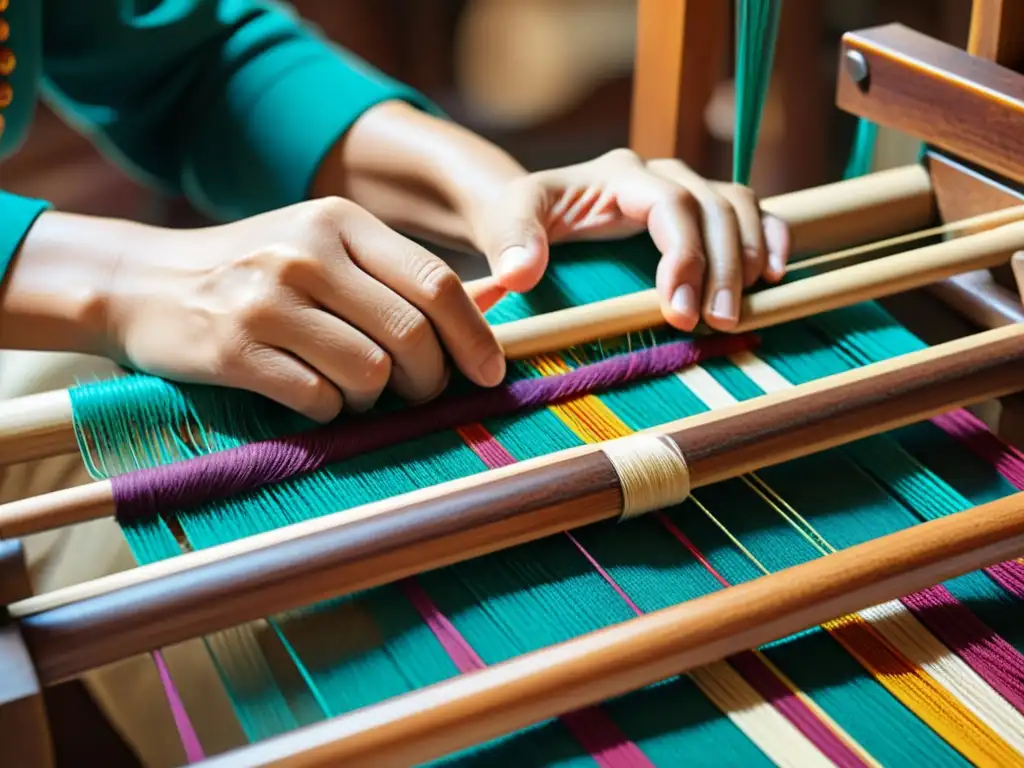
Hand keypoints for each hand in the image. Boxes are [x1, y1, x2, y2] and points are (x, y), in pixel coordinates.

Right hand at [7, 201, 504, 421]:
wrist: (143, 282)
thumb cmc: (254, 270)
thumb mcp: (323, 247)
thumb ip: (397, 274)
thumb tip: (491, 304)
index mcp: (340, 221)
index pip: (436, 283)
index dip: (475, 336)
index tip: (490, 372)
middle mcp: (306, 253)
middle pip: (410, 335)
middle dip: (431, 379)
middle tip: (421, 393)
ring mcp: (267, 300)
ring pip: (369, 374)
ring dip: (375, 399)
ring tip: (354, 391)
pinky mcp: (234, 348)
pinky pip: (318, 400)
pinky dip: (329, 411)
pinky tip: (313, 397)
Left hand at [467, 149, 790, 331]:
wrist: (528, 214)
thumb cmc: (518, 219)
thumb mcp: (505, 222)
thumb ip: (511, 242)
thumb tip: (520, 274)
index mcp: (619, 176)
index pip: (671, 205)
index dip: (685, 254)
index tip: (680, 309)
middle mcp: (660, 175)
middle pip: (713, 208)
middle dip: (722, 267)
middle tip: (718, 322)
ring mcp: (685, 189)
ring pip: (739, 207)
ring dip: (750, 256)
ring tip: (739, 311)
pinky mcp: (698, 211)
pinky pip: (750, 211)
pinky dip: (770, 237)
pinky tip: (774, 277)